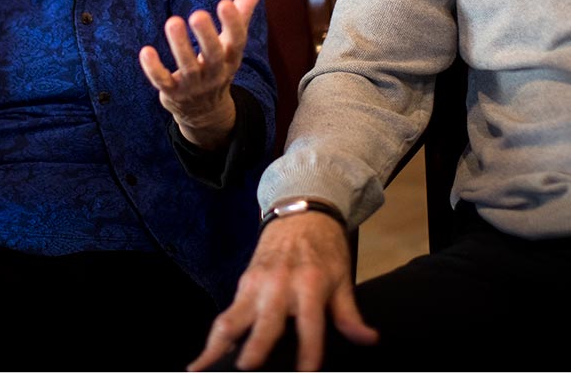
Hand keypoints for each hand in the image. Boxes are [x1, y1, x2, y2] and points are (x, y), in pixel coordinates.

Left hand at [139, 0, 263, 149]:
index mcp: (231, 58)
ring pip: (187, 67)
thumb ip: (242, 13)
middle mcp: (215, 73)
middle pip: (213, 55)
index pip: (237, 41)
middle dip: (206, 36)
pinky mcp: (173, 93)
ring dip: (179, 46)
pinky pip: (163, 81)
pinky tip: (146, 51)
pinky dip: (154, 69)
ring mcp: (194, 85)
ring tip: (173, 21)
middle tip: (198, 14)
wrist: (205, 113)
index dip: (233, 23)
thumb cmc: (218, 66)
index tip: (226, 2)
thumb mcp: (231, 44)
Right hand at [189, 211, 376, 371]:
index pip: (310, 325)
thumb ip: (350, 314)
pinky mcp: (243, 284)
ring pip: (232, 320)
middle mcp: (279, 285)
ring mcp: (256, 284)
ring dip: (217, 345)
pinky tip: (202, 358)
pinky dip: (213, 337)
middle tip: (247, 369)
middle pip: (264, 324)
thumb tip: (367, 340)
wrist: (300, 213)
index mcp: (309, 284)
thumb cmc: (323, 249)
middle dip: (254, 350)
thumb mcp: (342, 278)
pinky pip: (226, 314)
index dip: (309, 352)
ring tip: (204, 368)